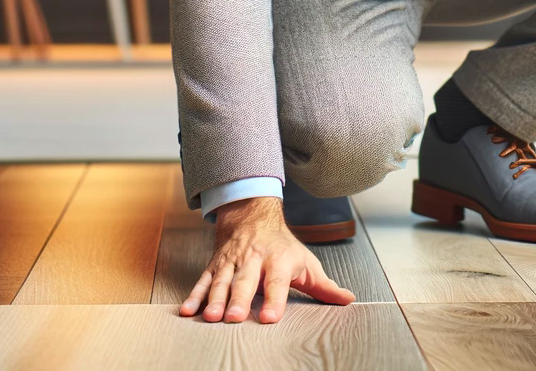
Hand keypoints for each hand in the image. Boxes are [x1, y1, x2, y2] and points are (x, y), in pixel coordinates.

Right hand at [178, 196, 354, 323]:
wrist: (253, 216)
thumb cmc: (283, 246)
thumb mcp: (306, 262)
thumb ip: (324, 285)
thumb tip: (348, 300)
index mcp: (278, 260)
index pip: (277, 281)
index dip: (275, 299)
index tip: (270, 318)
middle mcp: (254, 259)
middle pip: (245, 282)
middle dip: (238, 300)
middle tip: (233, 318)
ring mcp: (232, 262)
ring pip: (222, 281)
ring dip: (214, 299)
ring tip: (210, 317)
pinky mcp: (215, 266)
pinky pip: (203, 281)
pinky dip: (194, 296)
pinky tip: (187, 311)